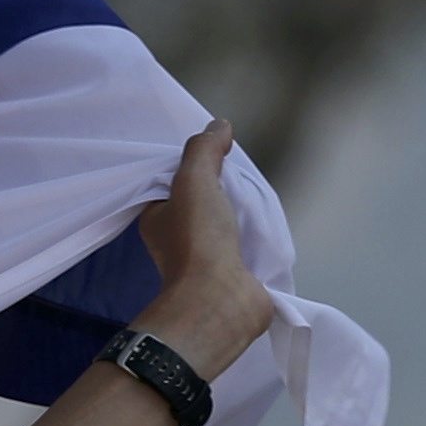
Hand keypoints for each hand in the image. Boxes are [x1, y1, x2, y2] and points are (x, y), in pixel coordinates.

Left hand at [134, 121, 273, 379]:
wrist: (221, 300)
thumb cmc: (198, 240)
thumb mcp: (194, 181)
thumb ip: (203, 150)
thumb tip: (219, 125)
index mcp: (157, 218)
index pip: (173, 182)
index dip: (195, 165)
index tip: (218, 150)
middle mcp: (175, 238)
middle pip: (202, 201)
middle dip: (222, 187)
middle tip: (243, 170)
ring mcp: (205, 258)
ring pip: (225, 222)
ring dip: (242, 210)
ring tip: (258, 195)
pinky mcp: (233, 272)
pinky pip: (245, 243)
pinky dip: (256, 233)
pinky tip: (268, 224)